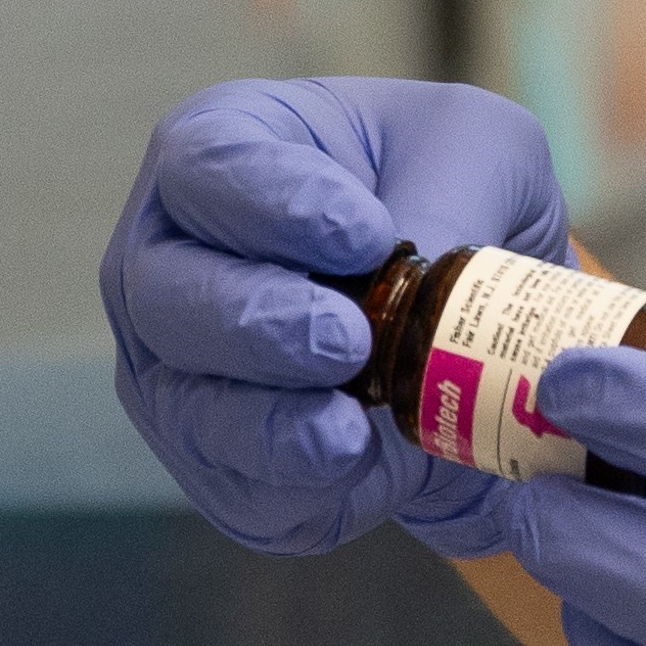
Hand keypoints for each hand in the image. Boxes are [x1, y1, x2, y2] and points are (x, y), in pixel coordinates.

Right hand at [99, 78, 570, 555]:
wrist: (474, 308)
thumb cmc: (451, 190)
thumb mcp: (480, 155)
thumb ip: (451, 193)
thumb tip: (413, 273)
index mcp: (218, 153)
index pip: (209, 166)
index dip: (276, 203)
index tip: (366, 237)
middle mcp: (170, 261)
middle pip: (166, 297)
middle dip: (256, 324)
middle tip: (348, 342)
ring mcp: (179, 371)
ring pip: (189, 409)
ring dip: (269, 425)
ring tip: (351, 432)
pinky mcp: (224, 464)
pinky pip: (241, 492)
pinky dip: (301, 491)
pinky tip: (364, 471)